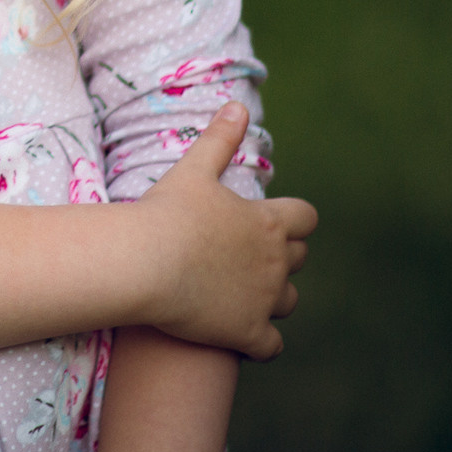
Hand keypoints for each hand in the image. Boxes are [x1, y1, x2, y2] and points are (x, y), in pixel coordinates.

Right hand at [133, 102, 315, 359]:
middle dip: (283, 256)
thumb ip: (219, 139)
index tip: (274, 222)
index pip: (305, 219)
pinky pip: (271, 346)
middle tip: (250, 254)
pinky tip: (244, 337)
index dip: (293, 220)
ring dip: (274, 297)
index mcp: (268, 223)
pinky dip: (262, 343)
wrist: (146, 264)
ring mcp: (265, 301)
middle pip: (299, 259)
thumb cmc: (167, 213)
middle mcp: (276, 263)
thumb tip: (236, 105)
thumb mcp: (193, 170)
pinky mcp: (248, 333)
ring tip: (245, 293)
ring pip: (289, 302)